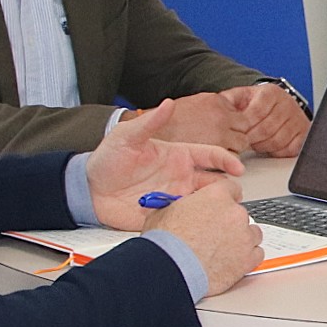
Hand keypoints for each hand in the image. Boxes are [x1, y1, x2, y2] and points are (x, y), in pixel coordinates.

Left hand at [87, 98, 243, 228]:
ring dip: (214, 206)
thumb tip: (168, 104)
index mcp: (178, 155)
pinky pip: (187, 219)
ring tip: (219, 211)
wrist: (88, 190)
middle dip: (229, 188)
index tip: (238, 167)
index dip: (228, 160)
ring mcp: (175, 196)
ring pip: (205, 203)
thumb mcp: (127, 136)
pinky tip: (198, 222)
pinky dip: (196, 221)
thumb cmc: (107, 160)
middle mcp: (181, 176)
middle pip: (216, 182)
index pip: (212, 156)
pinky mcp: (167, 215)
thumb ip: (149, 122)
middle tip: (235, 195)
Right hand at [145, 183, 262, 297]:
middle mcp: (234, 213)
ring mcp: (244, 236)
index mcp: (216, 196)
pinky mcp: (248, 259)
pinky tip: (234, 261)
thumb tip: (178, 207)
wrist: (172, 267)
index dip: (225, 200)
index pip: (231, 189)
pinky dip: (248, 258)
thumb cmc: (166, 243)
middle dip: (230, 223)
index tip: (223, 207)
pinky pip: (257, 254)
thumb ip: (180, 206)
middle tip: (215, 234)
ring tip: (224, 249)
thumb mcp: (165, 211)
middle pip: (240, 213)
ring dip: (242, 239)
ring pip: (252, 233)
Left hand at [215, 83, 310, 156]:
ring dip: (262, 146)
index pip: (257, 112)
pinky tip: (268, 147)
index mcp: (271, 92)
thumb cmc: (255, 105)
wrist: (276, 106)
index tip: (237, 132)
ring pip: (278, 140)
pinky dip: (277, 151)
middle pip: (267, 128)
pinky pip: (289, 148)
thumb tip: (216, 106)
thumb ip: (227, 100)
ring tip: (254, 143)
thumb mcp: (240, 97)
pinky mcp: (304, 133)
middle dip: (252, 139)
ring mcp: (297, 119)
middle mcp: (287, 103)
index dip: (245, 126)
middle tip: (243, 143)